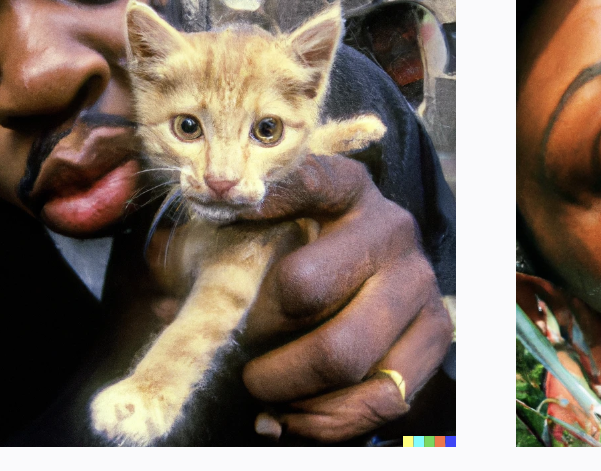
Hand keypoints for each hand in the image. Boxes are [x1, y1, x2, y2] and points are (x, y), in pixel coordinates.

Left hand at [233, 156, 447, 441]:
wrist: (384, 280)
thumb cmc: (301, 257)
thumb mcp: (262, 238)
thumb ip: (215, 249)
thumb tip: (165, 292)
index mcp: (345, 188)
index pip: (304, 182)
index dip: (260, 204)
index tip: (221, 217)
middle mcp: (388, 227)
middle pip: (304, 288)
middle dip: (256, 330)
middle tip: (241, 345)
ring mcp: (417, 282)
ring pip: (341, 353)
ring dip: (285, 383)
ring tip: (263, 386)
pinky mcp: (435, 334)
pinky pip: (379, 397)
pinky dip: (324, 419)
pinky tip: (295, 413)